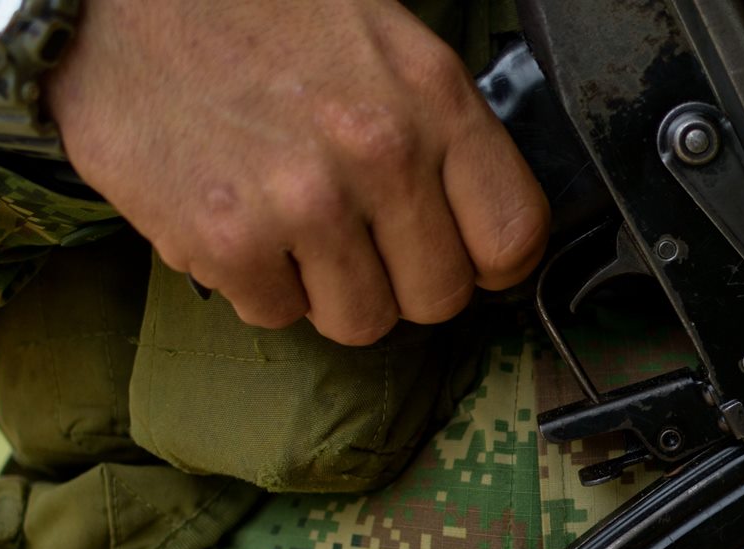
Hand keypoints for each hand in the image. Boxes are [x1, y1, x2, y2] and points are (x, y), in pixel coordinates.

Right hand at [45, 0, 548, 344]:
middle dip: (401, 279)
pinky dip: (255, 282)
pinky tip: (236, 216)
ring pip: (362, 322)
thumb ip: (440, 133)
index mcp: (434, 100)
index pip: (514, 238)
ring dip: (328, 287)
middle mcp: (381, 153)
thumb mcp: (382, 44)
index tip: (458, 253)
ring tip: (291, 222)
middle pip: (439, 297)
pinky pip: (276, 314)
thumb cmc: (258, 16)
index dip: (487, 261)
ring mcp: (305, 203)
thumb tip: (476, 228)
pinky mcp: (228, 242)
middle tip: (359, 237)